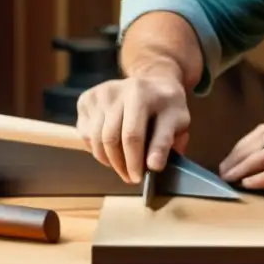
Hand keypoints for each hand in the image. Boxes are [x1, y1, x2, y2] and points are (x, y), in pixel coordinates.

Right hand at [76, 75, 190, 183]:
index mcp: (140, 93)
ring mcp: (97, 94)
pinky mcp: (86, 100)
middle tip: (130, 177)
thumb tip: (153, 166)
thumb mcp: (177, 121)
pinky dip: (97, 148)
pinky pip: (85, 134)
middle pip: (110, 139)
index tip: (138, 178)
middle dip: (120, 165)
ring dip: (108, 160)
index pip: (131, 135)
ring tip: (122, 166)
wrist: (152, 84)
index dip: (134, 161)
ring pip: (95, 139)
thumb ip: (165, 142)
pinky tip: (112, 149)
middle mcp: (115, 90)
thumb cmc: (166, 107)